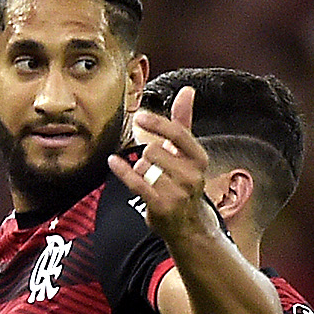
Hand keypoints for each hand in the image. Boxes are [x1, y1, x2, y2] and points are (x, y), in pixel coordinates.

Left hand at [113, 85, 217, 242]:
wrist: (188, 223)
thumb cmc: (183, 181)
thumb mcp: (187, 152)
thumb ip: (183, 122)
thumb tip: (187, 90)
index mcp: (199, 158)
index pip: (177, 134)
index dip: (157, 124)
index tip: (140, 117)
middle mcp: (192, 175)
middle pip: (154, 150)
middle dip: (146, 155)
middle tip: (153, 167)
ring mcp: (177, 192)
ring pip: (143, 166)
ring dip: (139, 169)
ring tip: (150, 178)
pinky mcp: (161, 205)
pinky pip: (135, 182)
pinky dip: (122, 170)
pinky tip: (113, 162)